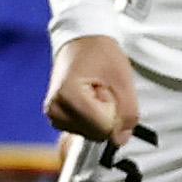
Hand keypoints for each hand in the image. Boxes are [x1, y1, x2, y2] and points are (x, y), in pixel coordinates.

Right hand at [46, 33, 140, 149]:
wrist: (80, 41)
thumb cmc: (101, 54)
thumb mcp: (123, 79)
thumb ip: (128, 113)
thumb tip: (120, 140)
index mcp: (70, 96)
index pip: (105, 127)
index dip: (115, 111)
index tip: (106, 88)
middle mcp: (55, 109)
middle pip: (97, 133)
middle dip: (108, 115)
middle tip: (101, 89)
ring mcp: (53, 115)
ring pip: (91, 134)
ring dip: (100, 117)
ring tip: (94, 91)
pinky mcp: (55, 118)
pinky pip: (84, 130)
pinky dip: (92, 119)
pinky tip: (87, 99)